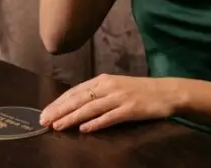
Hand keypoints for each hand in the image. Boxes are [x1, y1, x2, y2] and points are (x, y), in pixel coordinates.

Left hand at [39, 74, 175, 133]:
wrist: (166, 92)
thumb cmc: (139, 91)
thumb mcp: (116, 87)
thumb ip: (97, 94)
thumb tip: (75, 106)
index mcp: (103, 80)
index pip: (75, 91)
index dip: (59, 102)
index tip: (44, 113)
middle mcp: (109, 87)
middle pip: (79, 99)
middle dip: (59, 110)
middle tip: (44, 121)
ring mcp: (119, 97)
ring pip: (90, 108)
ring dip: (72, 117)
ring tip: (58, 125)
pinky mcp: (130, 109)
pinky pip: (110, 117)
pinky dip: (96, 123)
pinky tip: (84, 129)